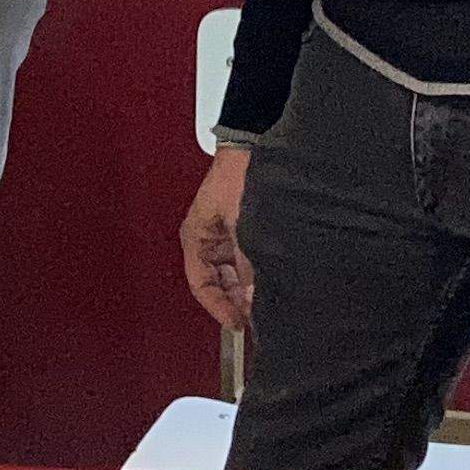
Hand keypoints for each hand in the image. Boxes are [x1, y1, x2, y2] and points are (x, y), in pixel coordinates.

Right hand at [180, 146, 253, 331]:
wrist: (253, 145)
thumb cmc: (238, 176)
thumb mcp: (242, 227)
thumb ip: (248, 266)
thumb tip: (254, 300)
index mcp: (195, 238)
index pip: (201, 285)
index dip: (218, 307)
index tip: (238, 323)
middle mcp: (208, 240)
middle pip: (219, 282)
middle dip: (236, 299)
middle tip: (258, 316)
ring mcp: (226, 235)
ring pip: (235, 273)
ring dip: (249, 287)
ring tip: (268, 301)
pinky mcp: (244, 229)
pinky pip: (248, 260)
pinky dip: (258, 271)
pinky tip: (273, 279)